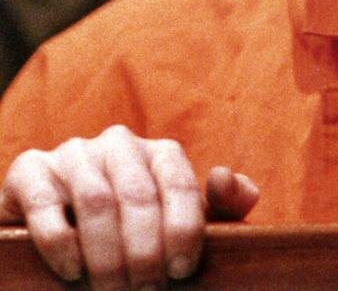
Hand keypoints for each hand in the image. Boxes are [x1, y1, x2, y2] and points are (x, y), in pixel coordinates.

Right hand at [0, 124, 258, 289]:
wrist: (63, 232)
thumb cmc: (136, 233)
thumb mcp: (180, 223)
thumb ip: (220, 206)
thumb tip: (225, 179)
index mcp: (160, 153)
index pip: (179, 181)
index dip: (183, 228)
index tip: (181, 271)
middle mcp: (119, 144)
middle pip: (137, 194)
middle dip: (144, 250)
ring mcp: (74, 153)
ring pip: (95, 199)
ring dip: (106, 253)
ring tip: (113, 290)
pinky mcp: (31, 170)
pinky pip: (46, 201)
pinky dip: (60, 240)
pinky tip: (73, 270)